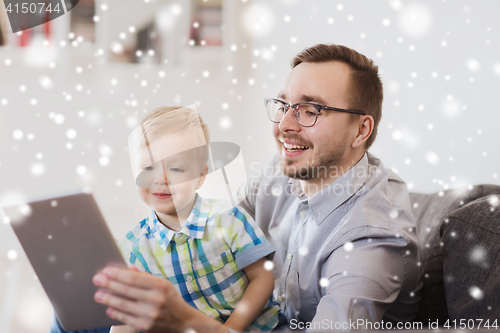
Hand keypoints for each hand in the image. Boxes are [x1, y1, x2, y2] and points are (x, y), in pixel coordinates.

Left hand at [93, 266, 224, 332]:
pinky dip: (116, 313)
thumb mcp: (163, 284)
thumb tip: (128, 268)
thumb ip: (145, 276)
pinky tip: (108, 308)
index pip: (134, 278)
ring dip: (108, 299)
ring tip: (98, 294)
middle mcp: (156, 299)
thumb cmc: (170, 299)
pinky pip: (126, 318)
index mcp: (160, 285)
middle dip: (109, 284)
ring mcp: (150, 314)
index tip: (106, 271)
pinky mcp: (146, 326)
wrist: (183, 321)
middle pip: (126, 290)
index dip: (118, 274)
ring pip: (123, 305)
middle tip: (96, 279)